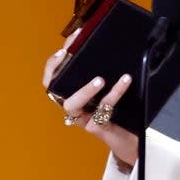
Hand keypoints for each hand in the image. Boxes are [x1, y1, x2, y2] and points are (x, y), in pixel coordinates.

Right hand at [42, 38, 137, 166]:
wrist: (128, 136)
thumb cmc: (114, 110)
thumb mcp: (104, 90)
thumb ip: (98, 72)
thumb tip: (97, 43)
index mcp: (71, 94)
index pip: (51, 78)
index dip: (53, 64)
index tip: (63, 50)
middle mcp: (72, 106)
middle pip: (54, 89)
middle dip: (58, 70)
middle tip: (70, 56)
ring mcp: (81, 118)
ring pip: (73, 104)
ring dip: (84, 90)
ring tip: (100, 79)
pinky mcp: (95, 127)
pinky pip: (104, 108)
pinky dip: (115, 92)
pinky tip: (125, 80)